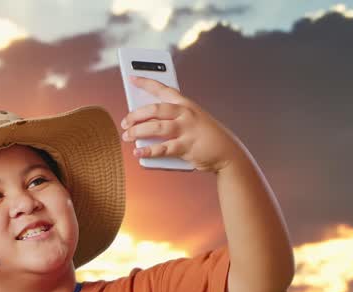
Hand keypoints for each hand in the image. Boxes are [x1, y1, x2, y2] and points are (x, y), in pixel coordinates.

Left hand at [120, 76, 245, 173]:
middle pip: (155, 109)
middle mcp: (186, 114)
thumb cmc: (205, 136)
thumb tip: (145, 125)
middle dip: (136, 115)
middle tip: (125, 121)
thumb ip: (171, 119)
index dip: (146, 82)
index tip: (131, 78)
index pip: (163, 89)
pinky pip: (163, 148)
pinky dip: (148, 150)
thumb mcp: (191, 120)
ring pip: (156, 127)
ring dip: (137, 132)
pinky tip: (138, 151)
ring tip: (127, 136)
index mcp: (186, 104)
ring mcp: (187, 130)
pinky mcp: (187, 147)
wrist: (227, 152)